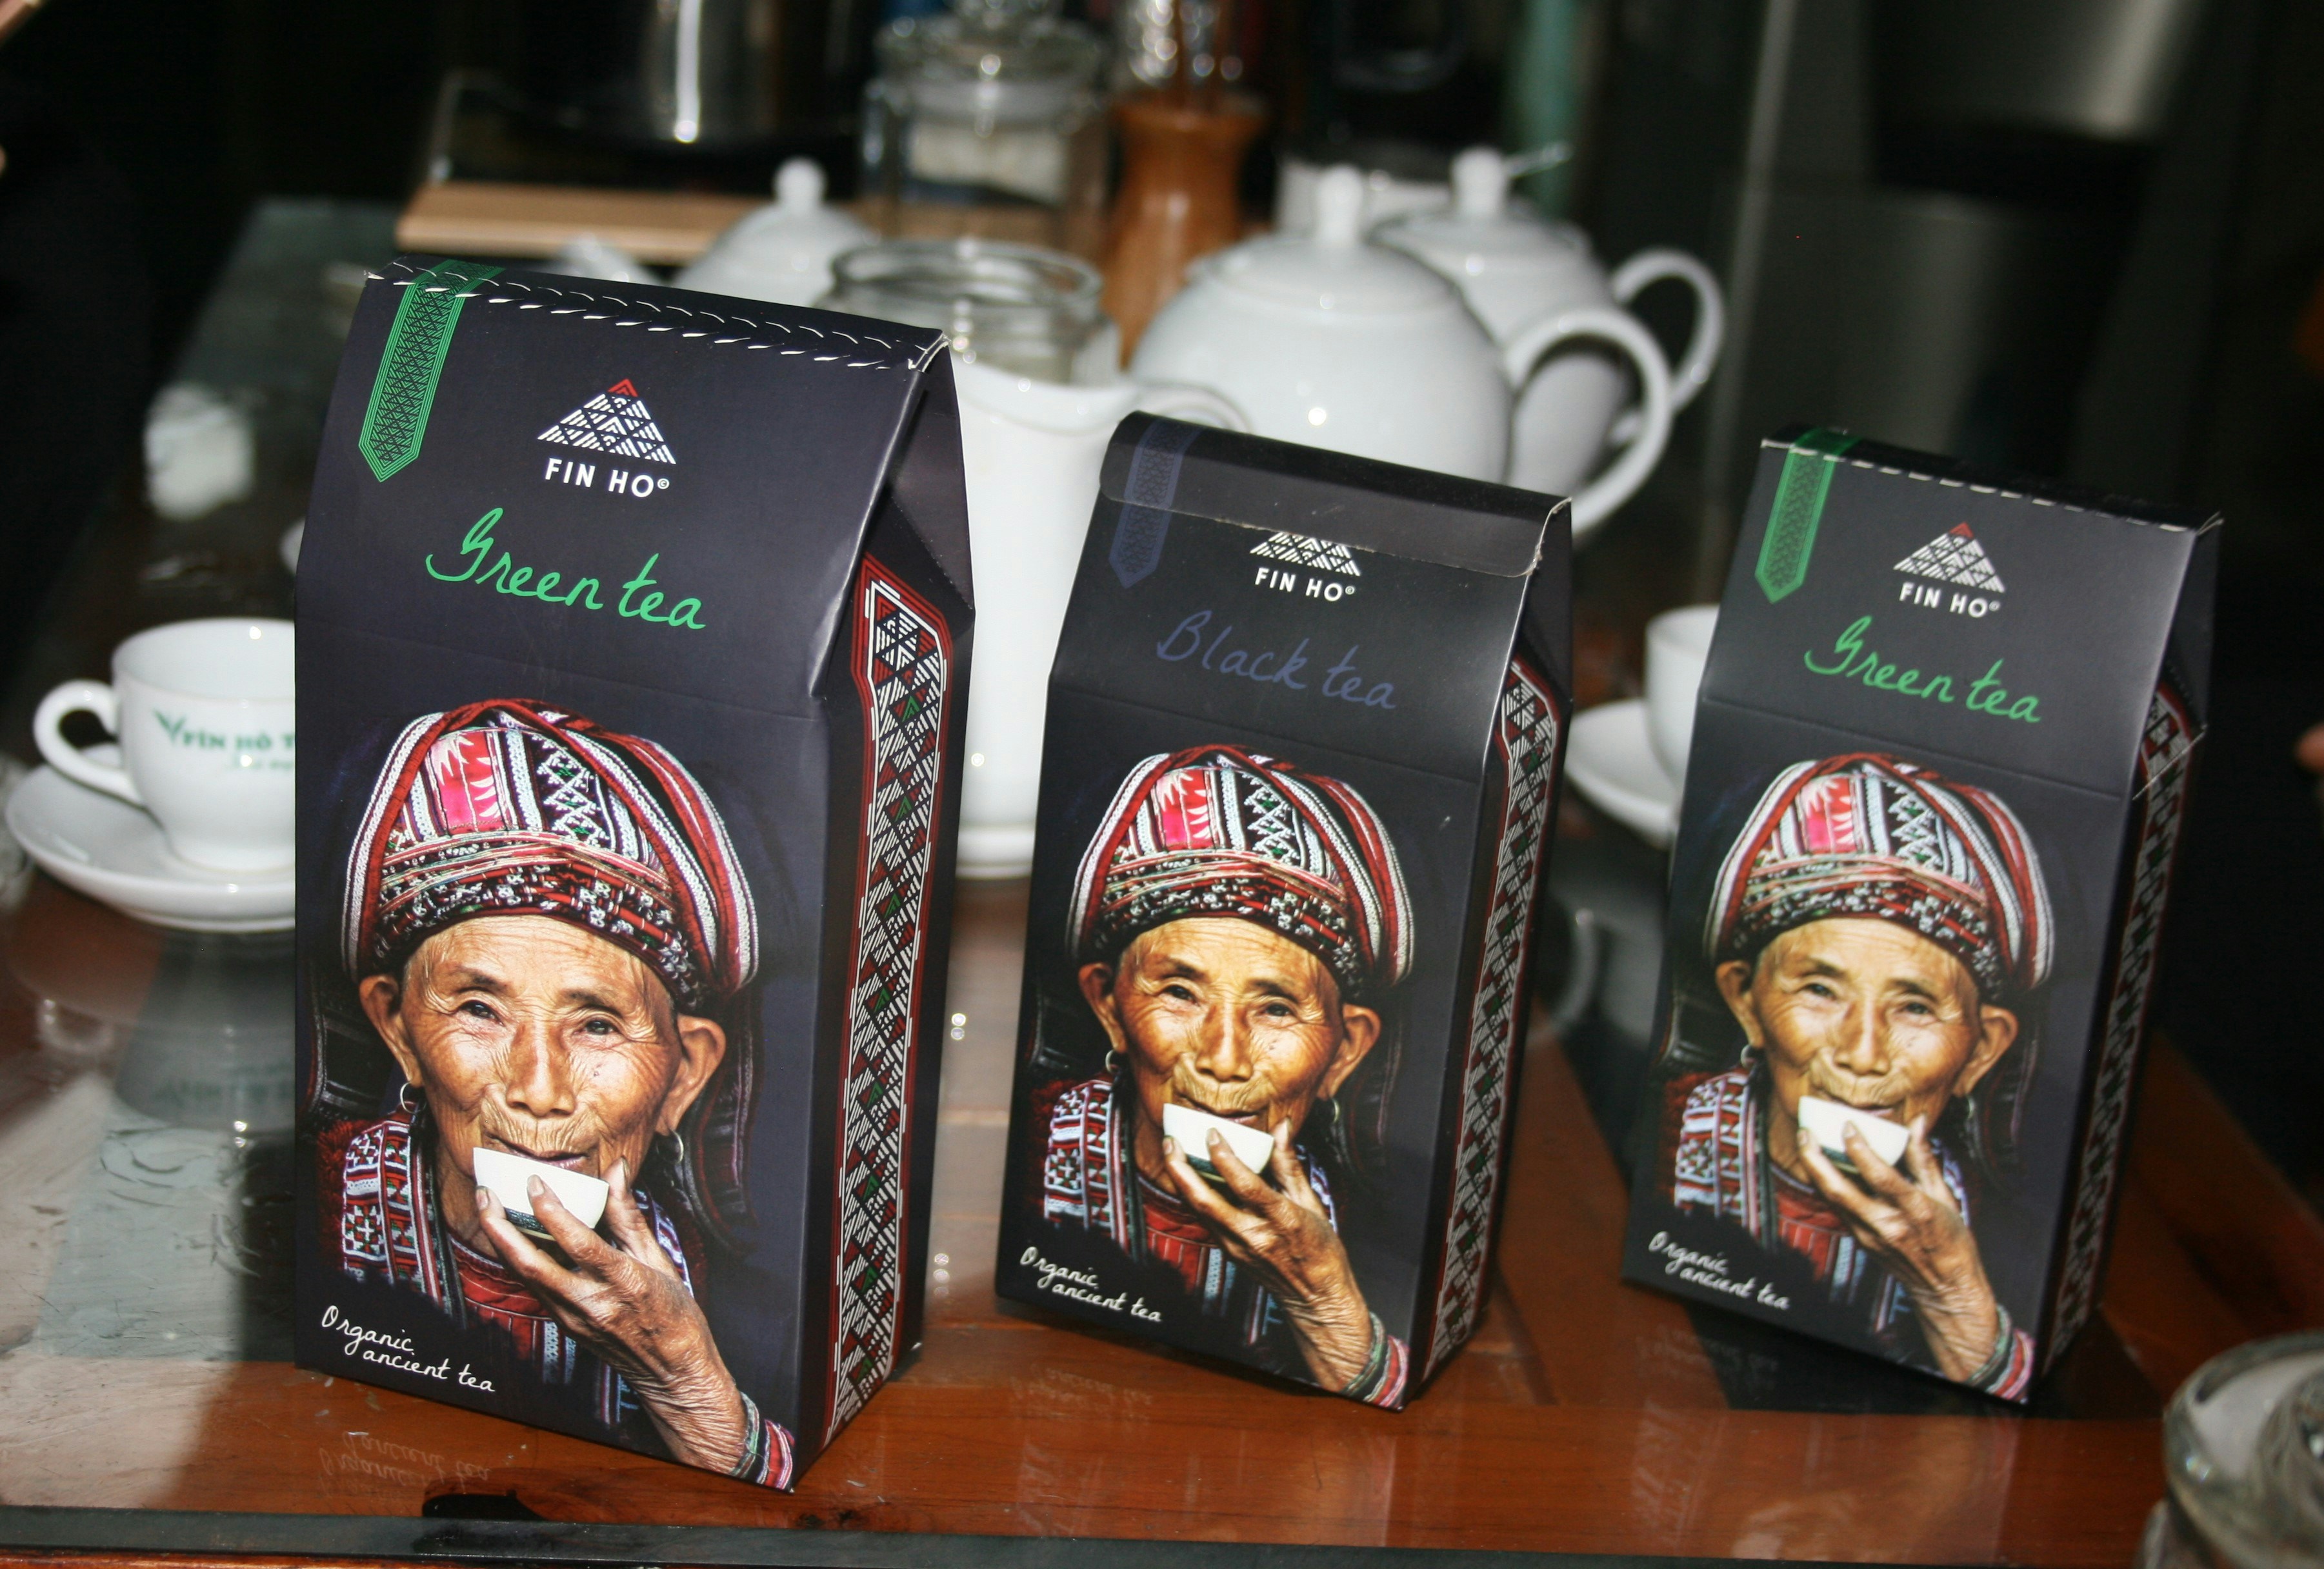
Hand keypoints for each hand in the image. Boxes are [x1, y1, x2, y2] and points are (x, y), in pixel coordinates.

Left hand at [475, 1160, 749, 1471]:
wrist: (669, 1372)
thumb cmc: (672, 1314)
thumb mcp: (658, 1259)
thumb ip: (628, 1214)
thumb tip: (616, 1172)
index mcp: (623, 1281)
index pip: (578, 1242)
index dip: (551, 1210)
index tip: (535, 1182)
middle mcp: (591, 1303)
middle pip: (532, 1263)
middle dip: (501, 1226)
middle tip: (485, 1194)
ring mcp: (572, 1318)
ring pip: (524, 1277)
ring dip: (501, 1242)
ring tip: (488, 1209)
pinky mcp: (564, 1326)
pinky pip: (534, 1288)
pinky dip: (519, 1260)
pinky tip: (513, 1239)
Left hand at [1160, 1123, 1374, 1390]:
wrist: (1314, 1297)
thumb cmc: (1319, 1248)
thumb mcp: (1310, 1202)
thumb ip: (1288, 1163)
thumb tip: (1281, 1126)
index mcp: (1280, 1219)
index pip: (1245, 1185)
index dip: (1225, 1157)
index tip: (1212, 1133)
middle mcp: (1253, 1235)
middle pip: (1205, 1200)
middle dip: (1181, 1168)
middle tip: (1170, 1140)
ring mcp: (1237, 1247)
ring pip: (1198, 1211)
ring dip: (1181, 1181)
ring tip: (1172, 1152)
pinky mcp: (1229, 1253)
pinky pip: (1205, 1220)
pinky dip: (1193, 1197)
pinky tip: (1189, 1178)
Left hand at [1797, 1118, 2001, 1382]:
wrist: (1945, 1289)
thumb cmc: (1951, 1241)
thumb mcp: (1944, 1196)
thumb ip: (1924, 1158)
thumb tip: (1917, 1121)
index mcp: (1914, 1209)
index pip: (1880, 1175)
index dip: (1860, 1149)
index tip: (1848, 1126)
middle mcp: (1887, 1224)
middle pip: (1840, 1189)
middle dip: (1815, 1158)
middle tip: (1804, 1131)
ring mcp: (1870, 1236)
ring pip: (1832, 1199)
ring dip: (1814, 1170)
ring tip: (1806, 1143)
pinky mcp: (1861, 1242)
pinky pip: (1838, 1210)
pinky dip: (1827, 1187)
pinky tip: (1822, 1168)